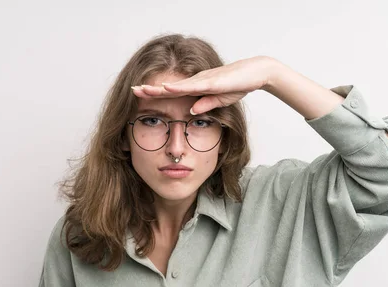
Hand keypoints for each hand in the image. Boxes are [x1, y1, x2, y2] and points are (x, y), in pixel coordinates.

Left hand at [131, 55, 277, 114]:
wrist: (255, 73)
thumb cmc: (238, 85)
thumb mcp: (219, 101)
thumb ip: (205, 105)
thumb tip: (191, 111)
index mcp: (196, 88)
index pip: (171, 93)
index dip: (155, 94)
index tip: (139, 96)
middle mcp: (195, 82)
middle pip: (169, 87)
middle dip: (150, 90)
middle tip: (132, 90)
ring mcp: (202, 80)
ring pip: (176, 86)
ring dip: (158, 88)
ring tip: (142, 90)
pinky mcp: (211, 82)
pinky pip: (191, 86)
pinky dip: (178, 87)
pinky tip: (166, 88)